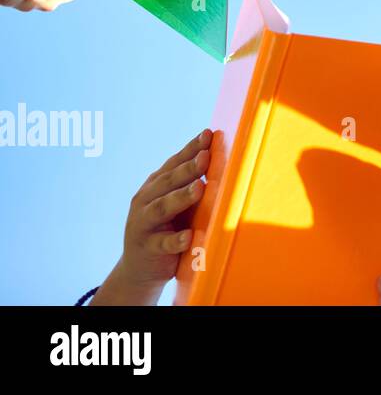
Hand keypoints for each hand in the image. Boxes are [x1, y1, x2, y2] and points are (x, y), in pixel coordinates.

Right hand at [92, 129, 210, 305]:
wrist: (139, 268)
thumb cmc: (167, 227)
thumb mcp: (177, 202)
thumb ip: (192, 181)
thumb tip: (219, 154)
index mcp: (155, 186)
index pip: (174, 163)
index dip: (191, 148)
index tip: (209, 134)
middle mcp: (145, 201)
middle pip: (168, 182)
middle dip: (187, 168)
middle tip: (206, 156)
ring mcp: (143, 225)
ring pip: (162, 208)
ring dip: (181, 197)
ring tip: (199, 188)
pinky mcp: (148, 249)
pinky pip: (163, 244)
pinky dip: (176, 240)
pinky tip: (189, 236)